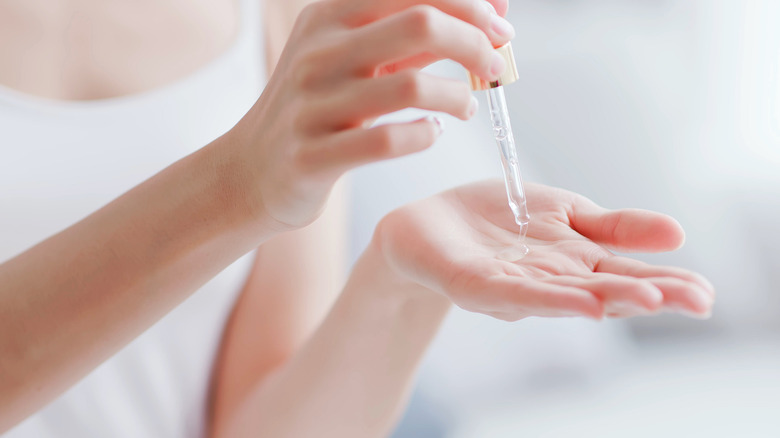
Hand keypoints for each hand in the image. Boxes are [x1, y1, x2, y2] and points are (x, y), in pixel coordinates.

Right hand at [232, 0, 514, 227]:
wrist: (253, 169)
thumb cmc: (319, 106)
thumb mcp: (355, 56)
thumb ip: (415, 33)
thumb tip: (494, 10)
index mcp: (328, 16)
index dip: (471, 5)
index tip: (501, 29)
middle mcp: (316, 52)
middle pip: (422, 24)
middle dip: (476, 43)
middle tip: (494, 67)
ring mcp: (310, 104)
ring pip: (411, 86)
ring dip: (457, 96)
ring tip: (466, 107)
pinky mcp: (312, 155)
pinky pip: (387, 141)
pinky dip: (425, 135)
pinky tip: (430, 133)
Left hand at [374, 180, 714, 319]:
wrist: (428, 223)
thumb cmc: (496, 221)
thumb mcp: (564, 212)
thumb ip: (614, 226)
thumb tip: (678, 232)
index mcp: (574, 262)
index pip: (626, 275)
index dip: (665, 283)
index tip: (706, 291)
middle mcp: (551, 281)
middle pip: (605, 291)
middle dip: (650, 295)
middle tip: (697, 301)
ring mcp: (514, 287)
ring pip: (566, 295)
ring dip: (608, 299)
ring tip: (650, 299)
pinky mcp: (476, 285)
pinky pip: (515, 293)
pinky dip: (549, 297)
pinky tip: (581, 301)